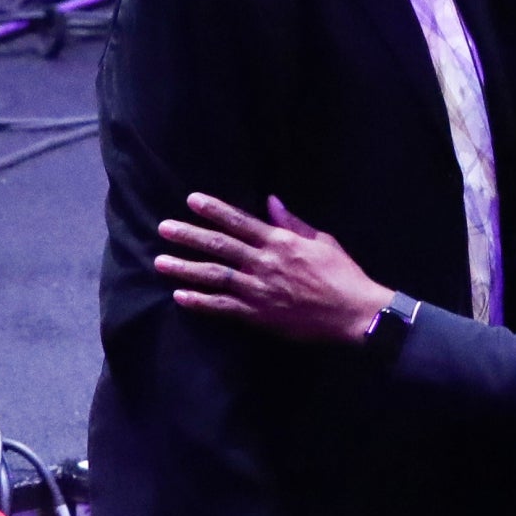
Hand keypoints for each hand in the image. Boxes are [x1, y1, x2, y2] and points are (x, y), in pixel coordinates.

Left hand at [158, 193, 394, 343]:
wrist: (354, 313)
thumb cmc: (342, 275)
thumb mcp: (322, 241)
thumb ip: (293, 223)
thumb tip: (271, 202)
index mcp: (281, 242)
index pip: (240, 221)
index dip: (214, 210)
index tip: (192, 200)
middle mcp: (265, 263)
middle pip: (219, 245)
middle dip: (189, 235)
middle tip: (164, 228)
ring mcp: (259, 290)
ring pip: (215, 275)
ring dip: (186, 268)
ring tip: (161, 262)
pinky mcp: (258, 314)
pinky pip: (223, 307)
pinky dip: (200, 302)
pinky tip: (180, 296)